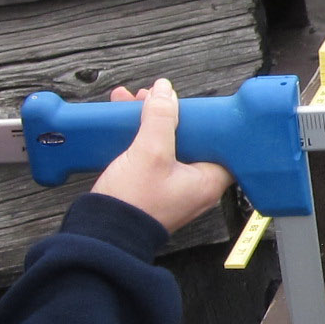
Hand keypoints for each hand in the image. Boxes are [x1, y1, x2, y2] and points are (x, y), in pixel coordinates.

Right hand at [89, 79, 233, 235]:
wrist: (101, 232)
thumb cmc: (132, 204)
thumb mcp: (149, 152)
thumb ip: (160, 118)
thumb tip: (165, 91)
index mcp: (208, 181)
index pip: (223, 144)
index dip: (209, 121)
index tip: (194, 105)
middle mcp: (195, 186)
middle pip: (191, 138)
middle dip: (170, 114)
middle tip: (154, 98)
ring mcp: (173, 186)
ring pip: (169, 143)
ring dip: (151, 121)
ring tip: (132, 102)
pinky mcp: (153, 186)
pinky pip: (153, 154)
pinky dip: (141, 137)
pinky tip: (125, 120)